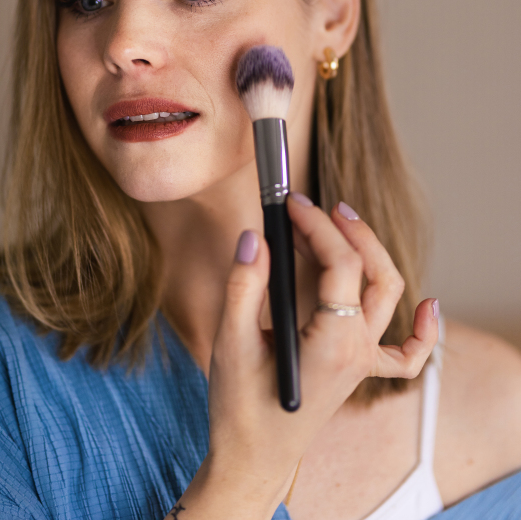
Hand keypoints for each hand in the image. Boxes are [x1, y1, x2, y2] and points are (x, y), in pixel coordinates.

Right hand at [203, 196, 438, 513]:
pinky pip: (406, 354)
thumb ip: (244, 286)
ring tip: (343, 224)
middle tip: (314, 206)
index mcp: (331, 342)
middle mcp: (357, 350)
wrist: (253, 456)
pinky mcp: (359, 371)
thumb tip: (257, 236)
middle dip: (348, 230)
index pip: (340, 264)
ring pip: (388, 298)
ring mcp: (363, 361)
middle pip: (373, 273)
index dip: (317, 225)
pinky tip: (429, 305)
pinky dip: (423, 330)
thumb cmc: (240, 406)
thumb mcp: (232, 343)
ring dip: (373, 255)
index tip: (290, 203)